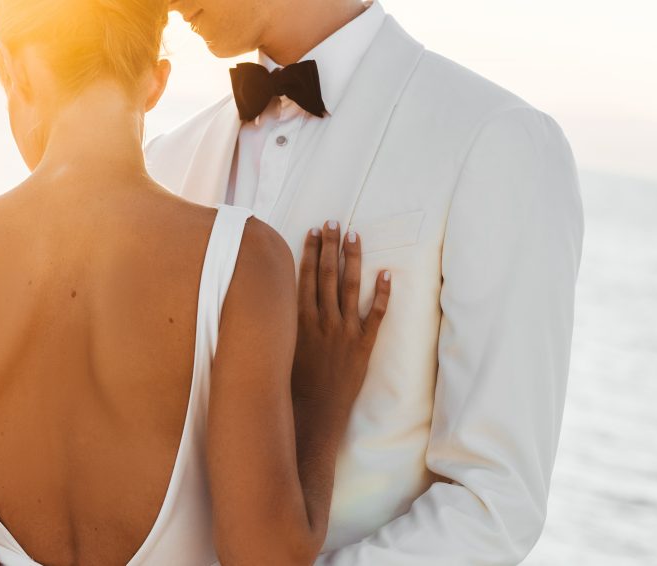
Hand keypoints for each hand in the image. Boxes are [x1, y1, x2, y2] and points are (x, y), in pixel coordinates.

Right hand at [292, 220, 389, 422]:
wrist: (313, 414)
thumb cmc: (291, 386)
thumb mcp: (278, 350)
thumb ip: (280, 326)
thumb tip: (271, 303)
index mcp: (299, 321)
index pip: (305, 277)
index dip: (310, 252)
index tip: (313, 231)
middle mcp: (322, 321)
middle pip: (326, 274)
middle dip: (330, 246)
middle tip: (334, 222)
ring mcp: (344, 332)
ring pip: (349, 287)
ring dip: (351, 259)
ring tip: (354, 236)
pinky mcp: (363, 346)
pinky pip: (375, 314)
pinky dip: (381, 293)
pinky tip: (385, 273)